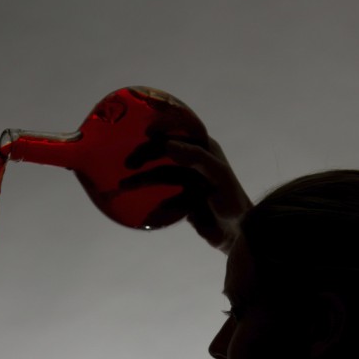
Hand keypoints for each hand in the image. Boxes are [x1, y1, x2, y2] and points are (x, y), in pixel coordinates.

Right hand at [122, 136, 251, 252]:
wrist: (235, 234)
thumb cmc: (231, 201)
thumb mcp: (217, 174)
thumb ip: (195, 157)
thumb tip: (167, 146)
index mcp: (203, 150)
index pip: (180, 130)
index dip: (162, 123)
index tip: (143, 126)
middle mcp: (193, 163)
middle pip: (163, 153)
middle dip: (144, 155)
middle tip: (128, 163)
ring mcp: (186, 183)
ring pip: (158, 176)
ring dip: (141, 180)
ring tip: (123, 185)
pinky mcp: (181, 202)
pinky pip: (160, 198)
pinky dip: (148, 201)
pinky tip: (135, 204)